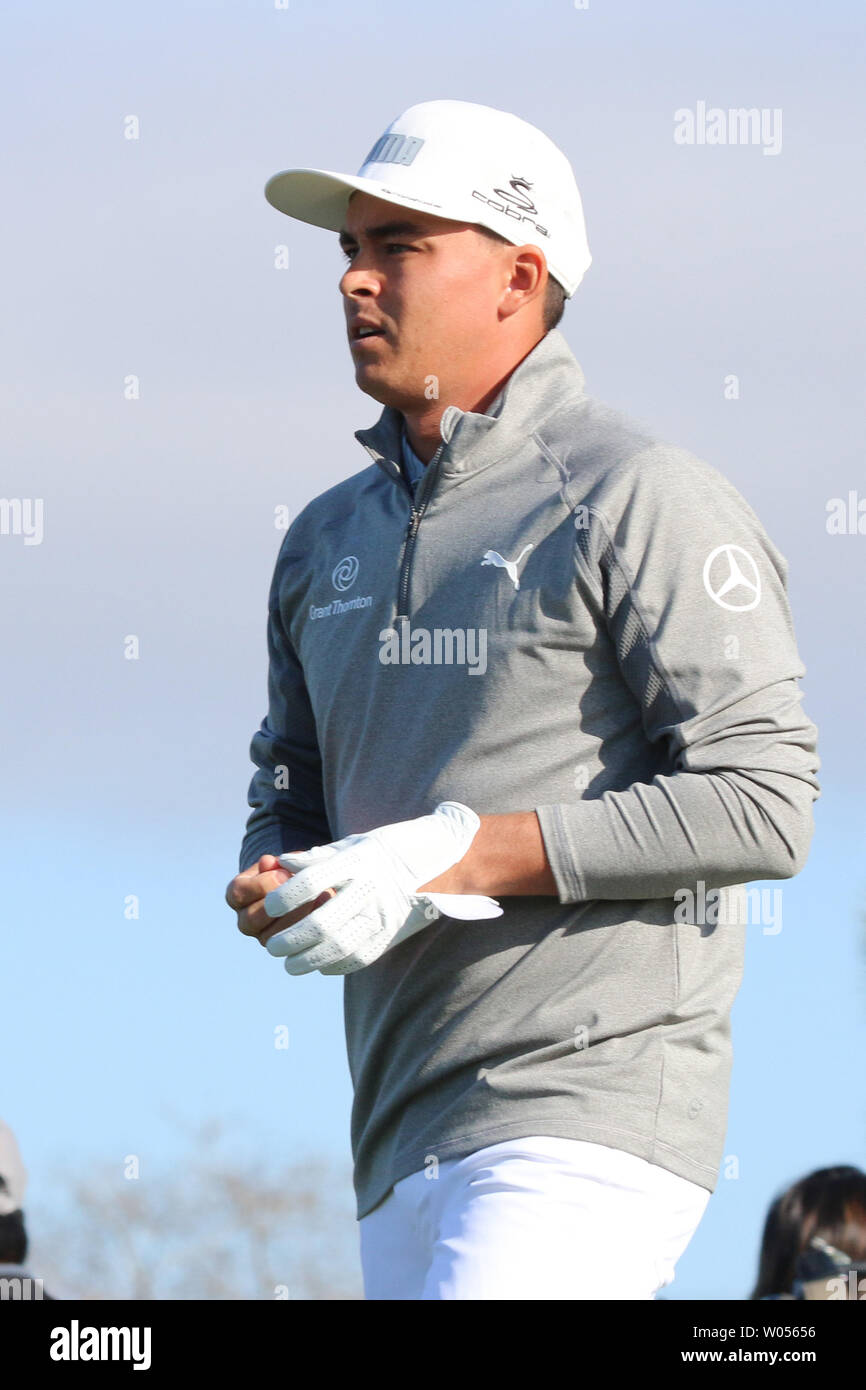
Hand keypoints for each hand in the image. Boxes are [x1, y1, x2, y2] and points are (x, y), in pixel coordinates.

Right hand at [225, 855, 335, 946]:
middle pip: (250, 920)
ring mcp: (263, 937)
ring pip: (270, 937)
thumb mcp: (286, 862)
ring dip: (294, 919)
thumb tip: (267, 862)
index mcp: (238, 894)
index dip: (261, 884)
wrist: (306, 888)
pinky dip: (308, 930)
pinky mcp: (283, 949)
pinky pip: (291, 947)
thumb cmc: (291, 870)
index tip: (285, 874)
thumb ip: (279, 862)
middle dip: (278, 905)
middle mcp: (245, 919)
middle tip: (302, 891)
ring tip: (316, 901)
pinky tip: (324, 914)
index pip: (239, 892)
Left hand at [261, 802, 502, 975]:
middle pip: (322, 922)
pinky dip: (336, 965)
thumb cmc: (391, 848)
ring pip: (340, 946)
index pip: (311, 882)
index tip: (267, 906)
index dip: (283, 897)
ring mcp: (384, 914)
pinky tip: (320, 966)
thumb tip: (282, 865)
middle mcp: (370, 888)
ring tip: (289, 964)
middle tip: (272, 946)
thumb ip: (319, 857)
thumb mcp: (355, 843)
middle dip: (291, 939)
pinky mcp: (393, 933)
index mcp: (358, 861)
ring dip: (309, 960)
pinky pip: (360, 957)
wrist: (444, 860)